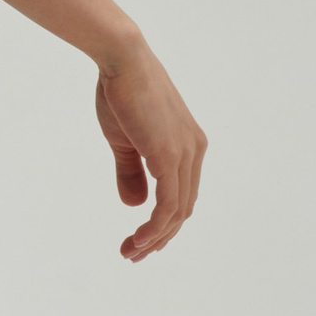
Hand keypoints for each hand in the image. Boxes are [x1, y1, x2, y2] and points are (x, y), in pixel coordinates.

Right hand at [95, 43, 206, 262]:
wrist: (121, 61)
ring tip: (130, 252)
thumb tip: (134, 205)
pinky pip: (168, 205)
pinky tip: (139, 239)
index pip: (182, 195)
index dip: (163, 222)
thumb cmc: (120, 93)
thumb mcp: (124, 141)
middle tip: (132, 255)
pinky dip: (155, 228)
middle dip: (159, 237)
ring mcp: (185, 154)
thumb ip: (132, 172)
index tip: (139, 239)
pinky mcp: (170, 156)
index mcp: (188, 145)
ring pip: (177, 212)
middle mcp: (194, 150)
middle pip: (183, 209)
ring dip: (154, 238)